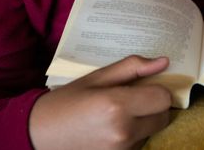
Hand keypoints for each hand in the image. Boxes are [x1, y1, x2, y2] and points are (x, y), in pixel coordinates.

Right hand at [29, 55, 171, 149]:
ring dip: (143, 123)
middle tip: (132, 99)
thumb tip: (163, 62)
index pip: (163, 98)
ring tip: (116, 116)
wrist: (39, 134)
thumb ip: (132, 68)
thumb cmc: (67, 101)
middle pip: (163, 117)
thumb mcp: (97, 78)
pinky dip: (133, 136)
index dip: (158, 90)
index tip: (145, 86)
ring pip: (152, 132)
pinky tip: (111, 129)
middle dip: (153, 106)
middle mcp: (123, 131)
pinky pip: (138, 145)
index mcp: (117, 106)